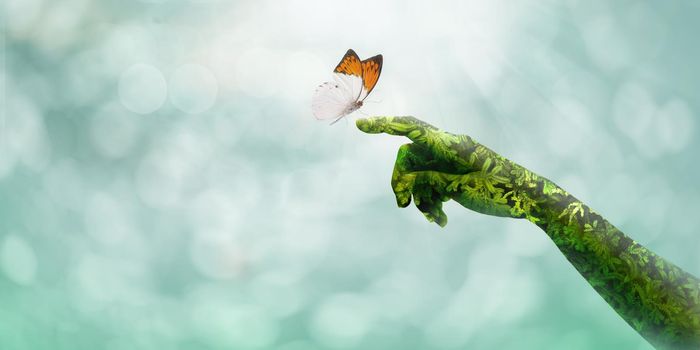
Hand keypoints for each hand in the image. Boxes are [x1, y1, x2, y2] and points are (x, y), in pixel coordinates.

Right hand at [357, 116, 539, 225]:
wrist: (529, 200)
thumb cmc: (501, 188)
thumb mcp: (461, 184)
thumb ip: (430, 179)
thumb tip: (404, 178)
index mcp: (448, 144)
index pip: (409, 128)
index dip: (383, 126)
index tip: (360, 126)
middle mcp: (446, 150)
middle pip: (408, 160)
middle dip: (402, 182)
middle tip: (403, 204)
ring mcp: (449, 166)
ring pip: (418, 179)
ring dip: (420, 198)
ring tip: (433, 217)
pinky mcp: (454, 180)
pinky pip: (431, 189)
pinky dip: (431, 204)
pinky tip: (440, 221)